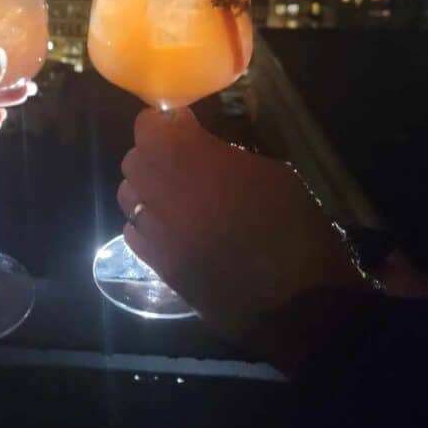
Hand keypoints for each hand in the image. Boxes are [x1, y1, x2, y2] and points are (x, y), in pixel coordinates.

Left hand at [118, 108, 369, 370]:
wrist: (300, 305)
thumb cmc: (296, 232)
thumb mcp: (274, 176)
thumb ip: (225, 153)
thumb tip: (196, 138)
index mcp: (202, 167)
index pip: (149, 129)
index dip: (159, 122)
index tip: (178, 124)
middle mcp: (170, 196)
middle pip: (133, 160)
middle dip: (152, 152)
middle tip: (178, 157)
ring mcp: (161, 235)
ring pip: (127, 195)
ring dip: (145, 187)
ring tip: (172, 193)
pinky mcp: (161, 267)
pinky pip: (132, 233)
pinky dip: (145, 222)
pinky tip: (169, 226)